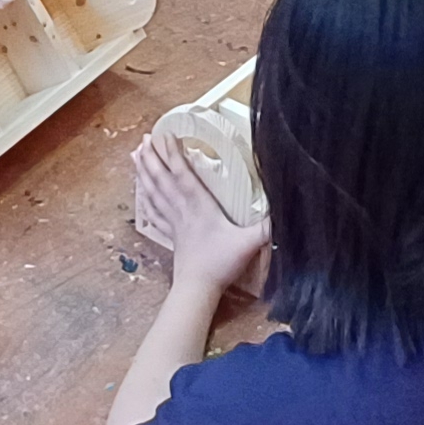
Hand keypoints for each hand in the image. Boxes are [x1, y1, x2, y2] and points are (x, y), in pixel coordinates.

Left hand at [131, 135, 268, 293]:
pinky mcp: (170, 234)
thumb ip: (267, 225)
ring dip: (145, 172)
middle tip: (144, 138)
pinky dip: (146, 197)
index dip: (172, 154)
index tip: (164, 135)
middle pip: (163, 179)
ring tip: (136, 155)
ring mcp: (174, 222)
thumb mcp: (249, 242)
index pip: (182, 174)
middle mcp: (182, 209)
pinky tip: (141, 191)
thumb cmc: (220, 263)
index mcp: (199, 206)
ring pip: (155, 191)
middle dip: (153, 157)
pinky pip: (154, 211)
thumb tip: (287, 208)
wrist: (197, 289)